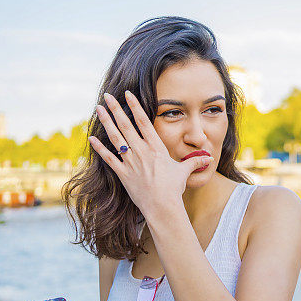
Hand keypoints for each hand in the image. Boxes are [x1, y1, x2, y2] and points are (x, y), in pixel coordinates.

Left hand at [88, 90, 213, 219]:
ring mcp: (131, 162)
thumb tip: (209, 158)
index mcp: (156, 148)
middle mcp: (142, 152)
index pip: (144, 122)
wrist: (162, 206)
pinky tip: (91, 138)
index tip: (128, 94)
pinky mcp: (123, 174)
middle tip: (107, 96)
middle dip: (116, 109)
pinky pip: (109, 158)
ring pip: (116, 138)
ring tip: (99, 109)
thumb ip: (194, 162)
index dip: (135, 107)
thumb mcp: (184, 172)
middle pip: (126, 126)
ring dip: (106, 122)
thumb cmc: (173, 189)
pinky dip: (100, 148)